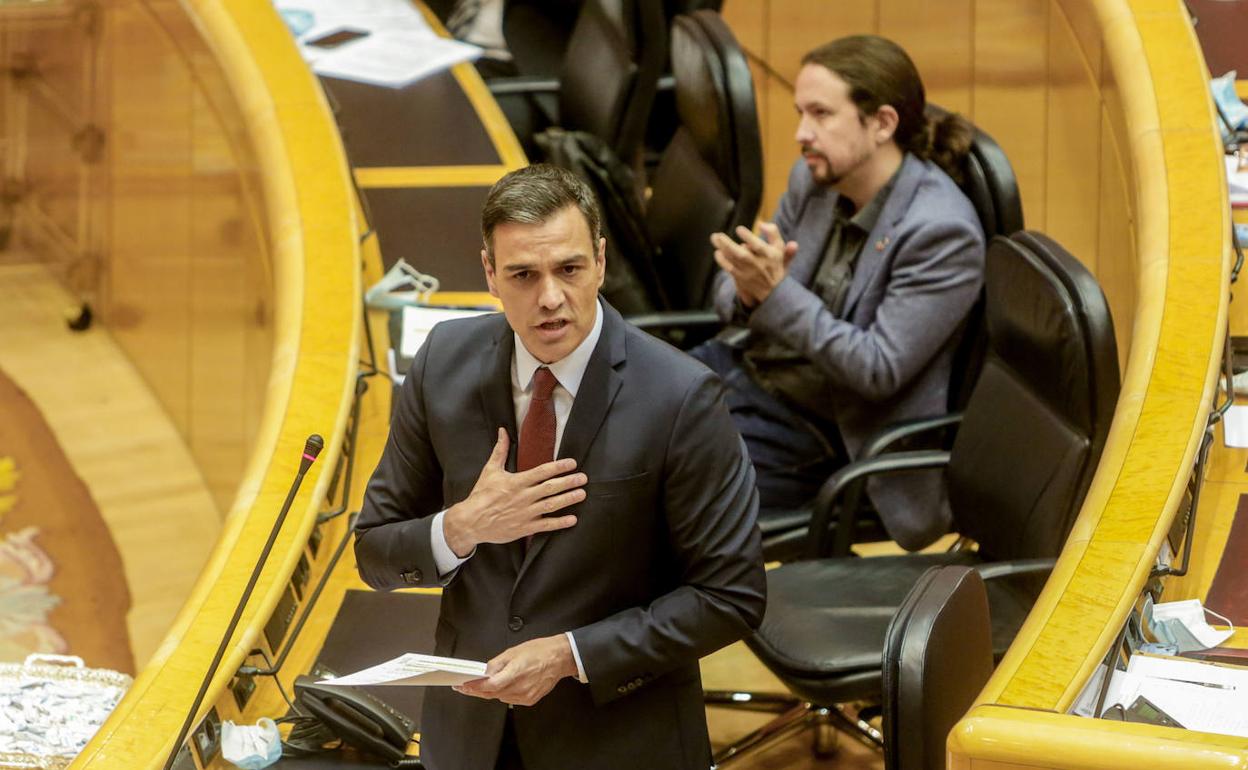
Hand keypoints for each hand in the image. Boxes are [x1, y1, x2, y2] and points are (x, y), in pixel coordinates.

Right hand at [443, 428, 584, 556]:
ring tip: (582, 493)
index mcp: (516, 482)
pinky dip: (559, 523)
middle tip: (583, 478)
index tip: (572, 463)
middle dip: (569, 482)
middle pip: (550, 488)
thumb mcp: (490, 470)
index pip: (541, 472)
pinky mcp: (524, 528)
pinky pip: (545, 525)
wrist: (470, 521)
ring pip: (551, 505)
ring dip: (568, 499)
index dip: (558, 467)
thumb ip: (500, 450)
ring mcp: (525, 513)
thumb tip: (503, 431)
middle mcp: (523, 497)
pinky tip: (572, 519)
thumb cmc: (481, 495)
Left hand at [453, 635, 578, 705]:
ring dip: (491, 691)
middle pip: (492, 693)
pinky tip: (503, 686)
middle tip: (465, 687)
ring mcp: (525, 696)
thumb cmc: (539, 651)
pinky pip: (510, 699)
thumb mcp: (514, 651)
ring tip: (484, 684)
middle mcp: (520, 687)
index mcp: (515, 672)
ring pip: (500, 697)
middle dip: (477, 690)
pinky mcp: (529, 700)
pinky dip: (503, 693)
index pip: (490, 685)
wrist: (559, 658)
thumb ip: (496, 664)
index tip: (463, 686)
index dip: (474, 687)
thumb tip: (484, 672)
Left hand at [710, 222, 797, 307]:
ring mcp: (749, 272)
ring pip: (734, 261)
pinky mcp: (742, 278)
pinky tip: (717, 252)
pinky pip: (730, 269)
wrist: (773, 290)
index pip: (758, 246)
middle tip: (718, 235)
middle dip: (729, 245)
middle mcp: (759, 265)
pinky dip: (723, 261)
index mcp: (770, 255)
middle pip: (743, 255)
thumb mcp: (780, 247)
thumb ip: (773, 232)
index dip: (748, 237)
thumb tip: (761, 223)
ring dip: (723, 249)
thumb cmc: (775, 262)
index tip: (739, 229)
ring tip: (714, 238)